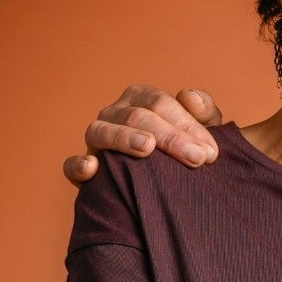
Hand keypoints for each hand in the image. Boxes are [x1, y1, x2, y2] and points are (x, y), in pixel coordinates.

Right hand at [62, 85, 222, 183]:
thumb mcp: (203, 131)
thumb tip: (189, 96)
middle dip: (169, 137)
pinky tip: (92, 168)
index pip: (161, 104)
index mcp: (142, 99)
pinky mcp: (84, 167)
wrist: (169, 184)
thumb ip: (205, 112)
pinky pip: (71, 164)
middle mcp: (115, 113)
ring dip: (124, 138)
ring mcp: (96, 139)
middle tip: (197, 159)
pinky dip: (78, 165)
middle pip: (137, 117)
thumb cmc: (188, 150)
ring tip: (147, 148)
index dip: (187, 125)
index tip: (210, 152)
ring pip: (102, 131)